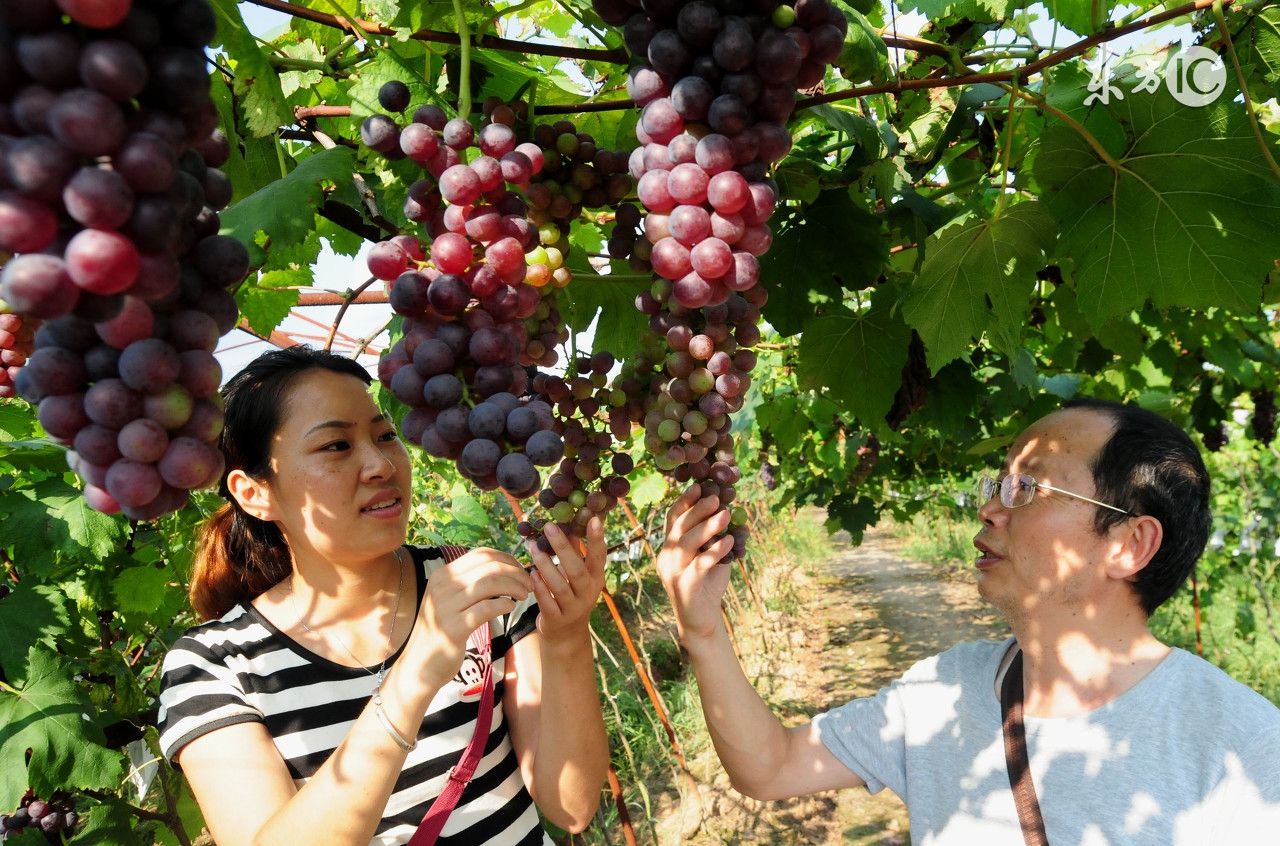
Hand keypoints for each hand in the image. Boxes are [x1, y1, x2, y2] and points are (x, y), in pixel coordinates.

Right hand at [411, 548, 531, 686]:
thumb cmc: (442, 632)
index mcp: (442, 575)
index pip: (481, 554)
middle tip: (528, 584)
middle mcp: (442, 586)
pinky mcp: (454, 627)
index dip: (506, 559)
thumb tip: (501, 567)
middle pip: (489, 566)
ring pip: (490, 583)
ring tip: (523, 595)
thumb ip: (468, 584)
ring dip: (514, 586)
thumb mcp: (449, 601)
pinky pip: (486, 608)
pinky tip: (510, 607)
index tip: (520, 570)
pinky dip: (504, 604)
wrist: (419, 666)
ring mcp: (446, 606)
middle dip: (515, 572)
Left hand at [524, 518, 605, 642]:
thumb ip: (573, 552)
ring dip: (546, 566)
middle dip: (563, 547)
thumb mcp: (577, 575)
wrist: (567, 634)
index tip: (593, 518)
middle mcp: (588, 593)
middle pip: (576, 570)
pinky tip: (531, 574)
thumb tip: (568, 522)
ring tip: (533, 548)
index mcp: (595, 579)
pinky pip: (547, 602)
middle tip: (549, 527)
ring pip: (560, 586)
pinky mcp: (557, 619)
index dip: (597, 539)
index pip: (599, 557)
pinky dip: (539, 588)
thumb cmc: (572, 595)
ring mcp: (573, 608)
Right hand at [655, 485, 733, 643]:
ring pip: (687, 543)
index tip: (700, 486)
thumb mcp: (712, 556)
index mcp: (670, 546)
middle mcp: (667, 556)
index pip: (673, 518)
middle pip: (679, 527)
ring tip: (726, 514)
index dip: (685, 501)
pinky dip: (715, 551)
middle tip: (716, 497)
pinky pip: (700, 565)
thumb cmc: (707, 583)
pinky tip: (730, 541)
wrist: (701, 620)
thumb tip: (734, 510)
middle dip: (698, 510)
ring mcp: (673, 572)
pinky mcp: (684, 586)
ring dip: (707, 526)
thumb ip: (717, 536)